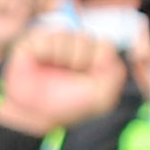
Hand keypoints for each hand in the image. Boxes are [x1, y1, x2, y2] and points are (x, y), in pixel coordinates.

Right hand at [0, 18, 127, 139]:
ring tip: (51, 71)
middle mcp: (75, 47)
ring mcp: (56, 42)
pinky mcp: (36, 39)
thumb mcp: (102, 97)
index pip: (104, 45)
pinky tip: (40, 63)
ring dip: (61, 58)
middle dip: (79, 60)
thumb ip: (115, 73)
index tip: (87, 79)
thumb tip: (107, 47)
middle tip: (67, 77)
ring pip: (67, 36)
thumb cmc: (67, 106)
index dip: (96, 61)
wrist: (34, 113)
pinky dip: (46, 52)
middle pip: (86, 38)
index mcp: (93, 58)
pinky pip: (48, 36)